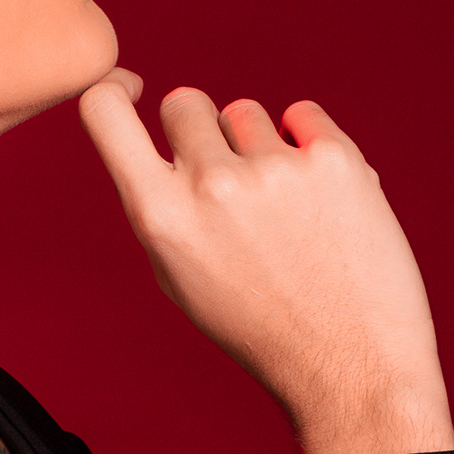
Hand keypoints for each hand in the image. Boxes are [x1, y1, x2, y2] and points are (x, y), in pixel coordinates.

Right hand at [78, 71, 453, 453]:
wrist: (350, 366)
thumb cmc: (262, 328)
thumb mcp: (179, 278)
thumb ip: (160, 207)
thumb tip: (158, 142)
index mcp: (160, 218)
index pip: (103, 111)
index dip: (113, 87)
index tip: (132, 88)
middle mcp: (212, 186)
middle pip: (185, 103)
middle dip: (201, 130)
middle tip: (229, 178)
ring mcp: (275, 168)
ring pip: (246, 113)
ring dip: (258, 146)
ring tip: (283, 209)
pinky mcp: (335, 159)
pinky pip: (304, 116)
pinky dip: (309, 145)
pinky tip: (319, 194)